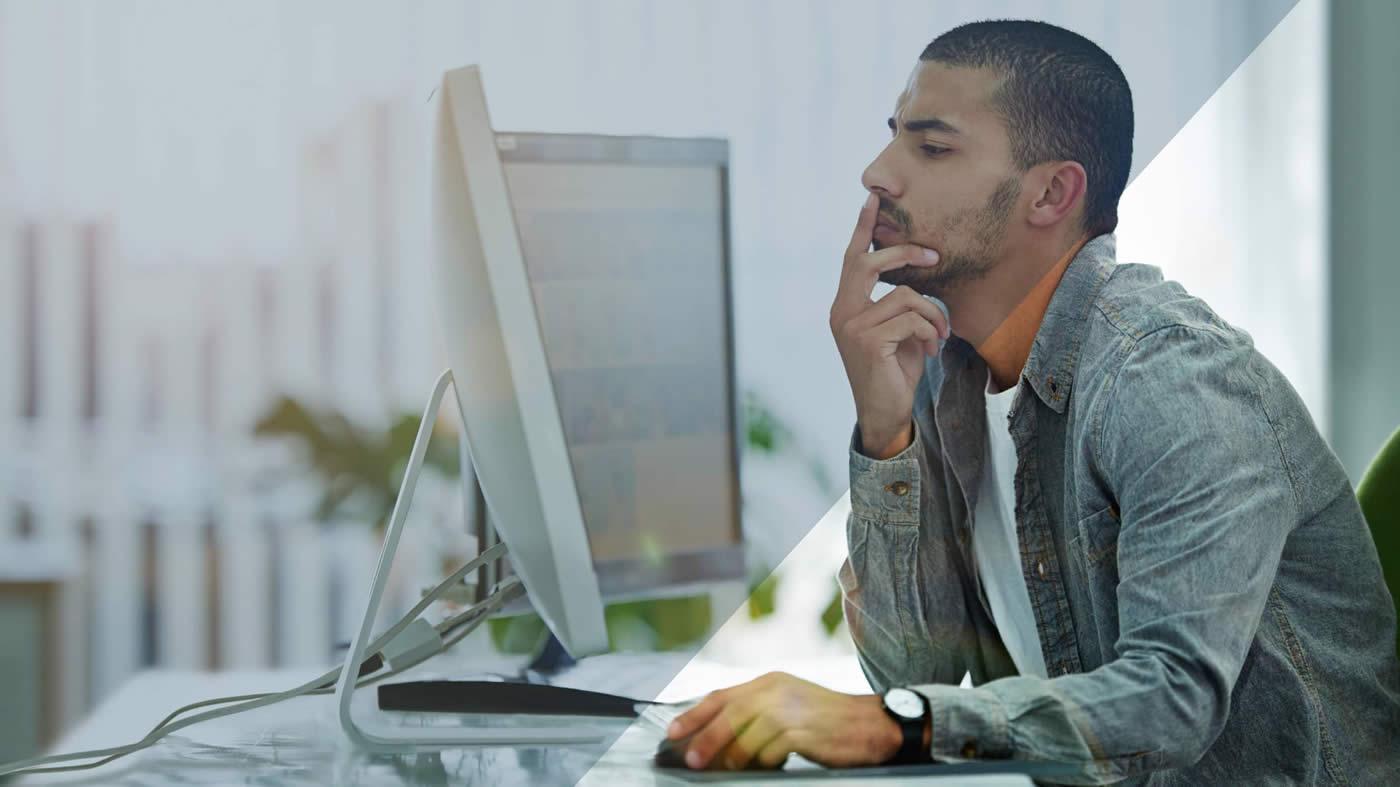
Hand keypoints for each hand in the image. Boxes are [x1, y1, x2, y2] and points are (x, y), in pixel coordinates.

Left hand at [664, 672, 902, 770]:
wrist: (871, 724)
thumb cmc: (827, 721)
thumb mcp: (789, 707)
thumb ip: (757, 715)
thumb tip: (719, 740)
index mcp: (769, 682)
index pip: (721, 696)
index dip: (694, 714)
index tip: (672, 732)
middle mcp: (776, 691)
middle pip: (728, 714)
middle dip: (704, 739)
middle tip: (691, 760)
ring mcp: (789, 710)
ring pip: (746, 737)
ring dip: (733, 758)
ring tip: (728, 770)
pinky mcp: (802, 731)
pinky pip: (769, 752)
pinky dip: (763, 764)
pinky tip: (768, 767)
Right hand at [830, 193, 948, 457]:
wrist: (885, 413)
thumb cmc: (893, 371)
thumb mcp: (896, 332)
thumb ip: (897, 304)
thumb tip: (918, 278)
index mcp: (845, 306)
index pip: (852, 259)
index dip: (863, 228)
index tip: (871, 199)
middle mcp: (841, 312)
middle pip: (870, 263)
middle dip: (904, 253)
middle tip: (933, 256)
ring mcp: (851, 326)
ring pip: (906, 296)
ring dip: (933, 316)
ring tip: (939, 337)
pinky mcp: (867, 341)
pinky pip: (911, 319)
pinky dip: (929, 333)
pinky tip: (931, 351)